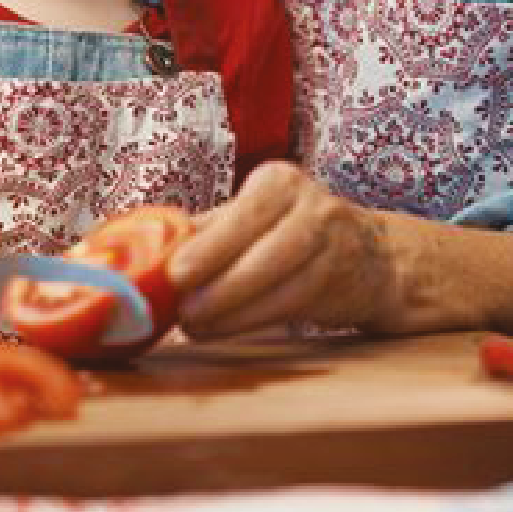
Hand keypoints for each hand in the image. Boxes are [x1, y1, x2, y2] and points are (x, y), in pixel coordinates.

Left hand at [168, 161, 396, 337]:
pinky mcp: (341, 282)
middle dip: (220, 287)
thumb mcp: (249, 218)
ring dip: (233, 312)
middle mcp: (312, 206)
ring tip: (195, 327)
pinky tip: (223, 331)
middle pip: (264, 252)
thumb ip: (203, 231)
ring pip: (280, 285)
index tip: (176, 274)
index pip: (242, 214)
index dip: (210, 247)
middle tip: (183, 312)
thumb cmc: (287, 232)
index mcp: (278, 181)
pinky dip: (252, 322)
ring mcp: (333, 245)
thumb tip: (141, 249)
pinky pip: (292, 306)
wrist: (372, 255)